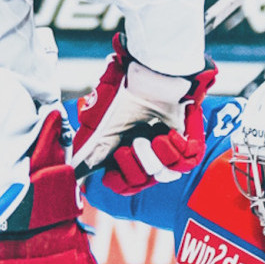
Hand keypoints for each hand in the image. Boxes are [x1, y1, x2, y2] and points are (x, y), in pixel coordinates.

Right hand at [72, 34, 215, 193]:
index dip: (119, 181)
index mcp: (126, 154)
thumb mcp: (102, 124)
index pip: (124, 185)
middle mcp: (146, 155)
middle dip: (136, 166)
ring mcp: (167, 150)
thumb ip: (91, 151)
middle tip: (134, 143)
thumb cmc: (126, 97)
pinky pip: (187, 161)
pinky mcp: (188, 141)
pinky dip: (176, 149)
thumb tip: (76, 173)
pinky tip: (168, 133)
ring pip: (165, 175)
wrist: (151, 78)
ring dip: (156, 157)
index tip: (111, 173)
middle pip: (142, 183)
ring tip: (152, 137)